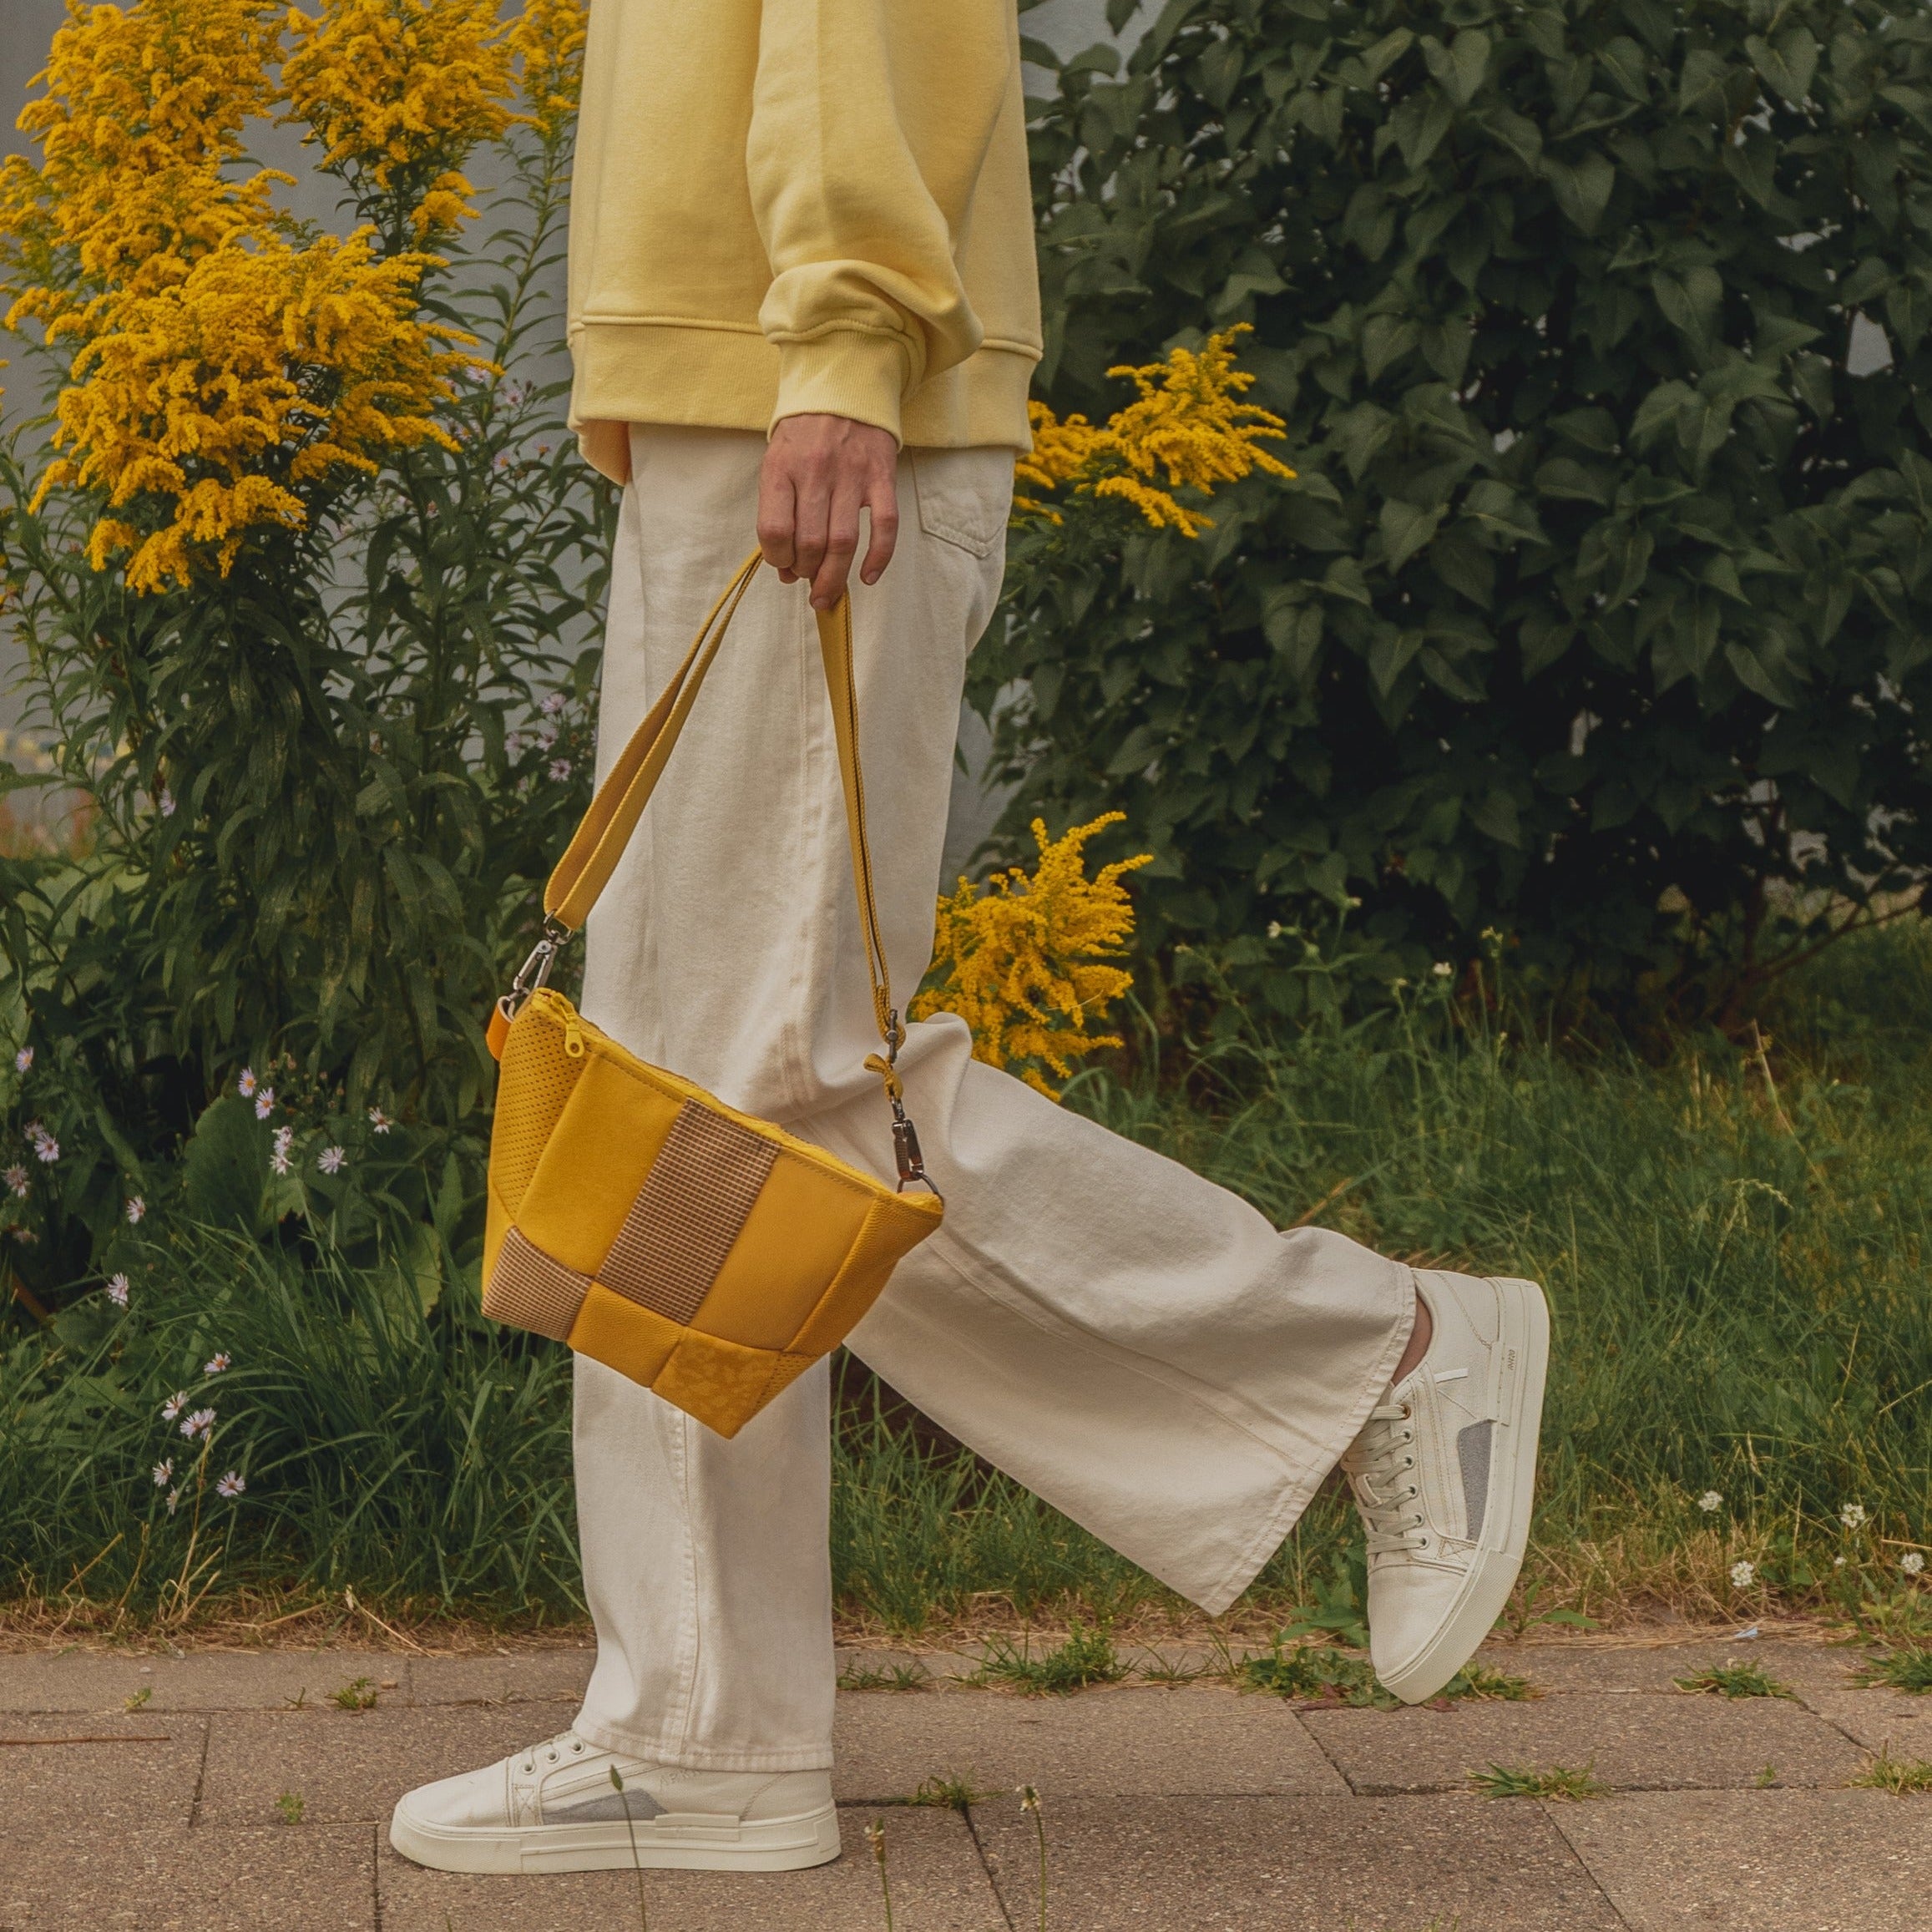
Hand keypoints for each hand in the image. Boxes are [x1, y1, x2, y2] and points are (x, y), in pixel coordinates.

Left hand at [757, 414, 899, 610]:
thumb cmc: (804, 434)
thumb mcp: (778, 463)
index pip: (774, 530)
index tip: (784, 566)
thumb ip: (778, 513)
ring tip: (827, 594)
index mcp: (781, 468)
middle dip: (806, 573)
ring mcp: (851, 474)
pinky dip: (878, 558)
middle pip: (809, 543)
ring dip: (834, 578)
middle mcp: (815, 471)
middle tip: (808, 581)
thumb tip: (787, 571)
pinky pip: (884, 527)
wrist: (843, 387)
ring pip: (843, 542)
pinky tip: (868, 577)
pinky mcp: (881, 477)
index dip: (777, 559)